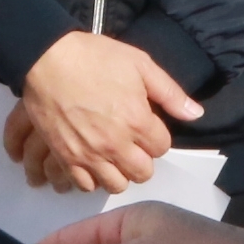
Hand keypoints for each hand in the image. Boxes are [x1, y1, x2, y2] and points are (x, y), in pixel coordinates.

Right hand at [12, 31, 202, 191]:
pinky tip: (92, 161)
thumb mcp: (140, 64)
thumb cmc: (95, 57)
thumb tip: (196, 114)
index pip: (162, 148)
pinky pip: (85, 185)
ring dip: (119, 172)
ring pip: (117, 184)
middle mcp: (116, 144)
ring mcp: (90, 154)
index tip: (145, 126)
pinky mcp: (66, 158)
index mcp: (138, 120)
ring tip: (113, 155)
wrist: (47, 58)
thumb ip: (170, 93)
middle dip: (142, 159)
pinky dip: (91, 178)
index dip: (156, 136)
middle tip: (132, 143)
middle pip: (143, 172)